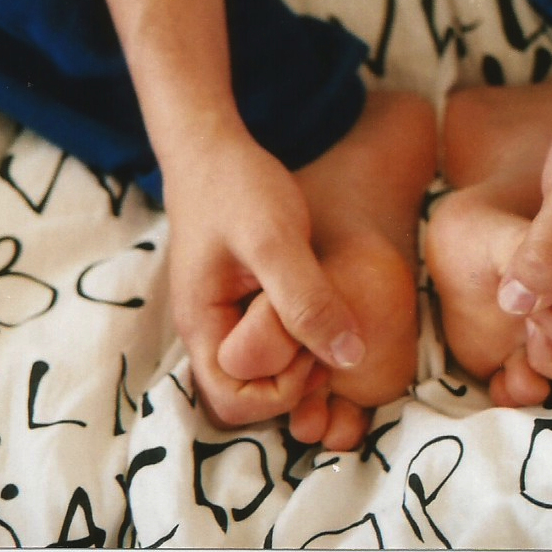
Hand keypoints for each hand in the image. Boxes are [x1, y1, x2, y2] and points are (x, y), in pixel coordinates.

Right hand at [162, 129, 363, 426]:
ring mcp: (222, 319)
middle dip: (292, 382)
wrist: (212, 147)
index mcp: (202, 326)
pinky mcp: (239, 304)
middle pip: (246, 398)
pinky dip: (296, 337)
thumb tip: (349, 359)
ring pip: (259, 374)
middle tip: (326, 333)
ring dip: (297, 360)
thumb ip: (307, 301)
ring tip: (325, 316)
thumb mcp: (277, 240)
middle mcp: (207, 333)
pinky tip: (318, 303)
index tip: (312, 345)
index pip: (234, 404)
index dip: (281, 391)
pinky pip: (266, 345)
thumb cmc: (237, 188)